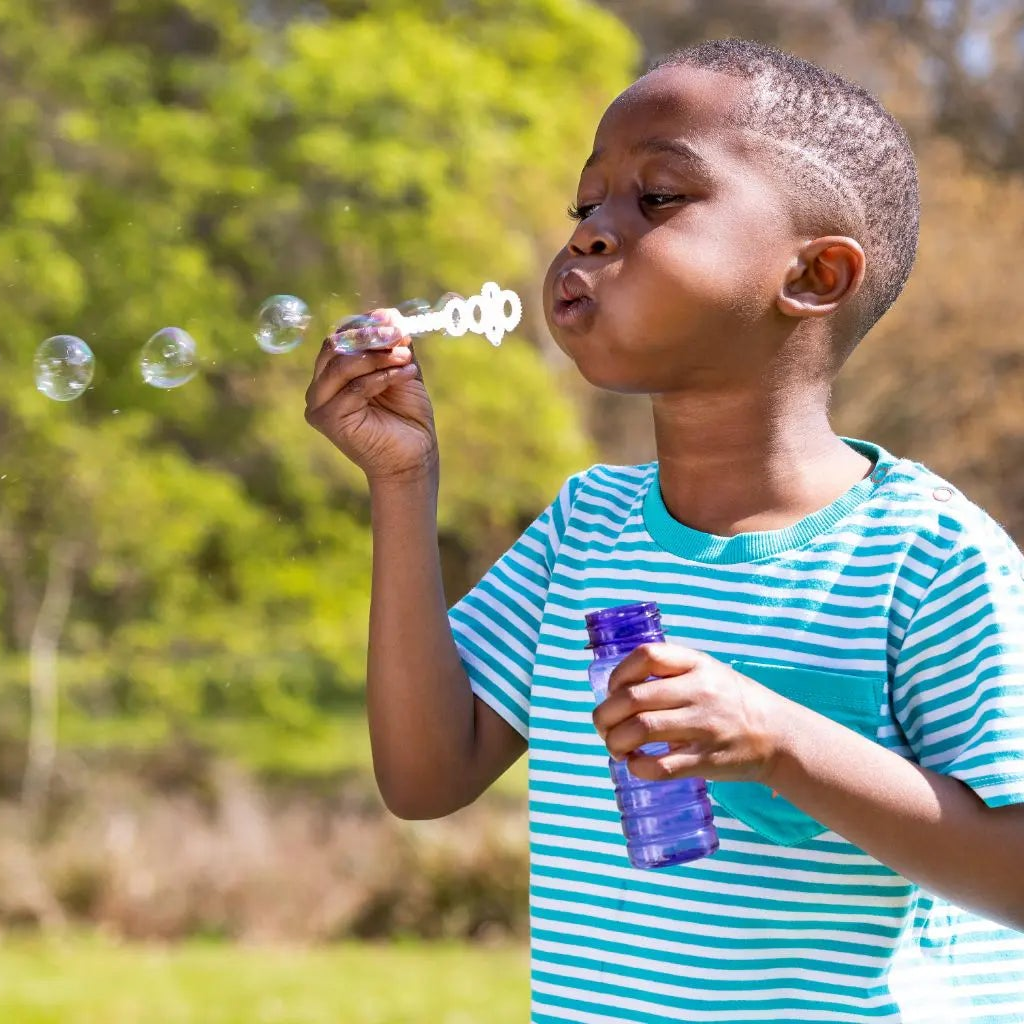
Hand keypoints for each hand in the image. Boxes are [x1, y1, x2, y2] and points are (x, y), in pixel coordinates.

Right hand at [305, 308, 438, 481]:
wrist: (414, 458)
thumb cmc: (407, 417)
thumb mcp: (403, 370)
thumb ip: (395, 344)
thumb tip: (391, 314)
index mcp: (333, 373)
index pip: (340, 336)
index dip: (366, 324)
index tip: (395, 320)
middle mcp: (320, 386)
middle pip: (334, 345)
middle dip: (370, 336)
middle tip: (399, 334)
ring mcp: (320, 404)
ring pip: (341, 364)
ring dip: (378, 356)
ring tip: (406, 358)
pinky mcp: (327, 420)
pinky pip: (354, 388)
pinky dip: (382, 377)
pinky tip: (405, 374)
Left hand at [592, 643, 785, 784]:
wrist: (778, 735)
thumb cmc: (731, 700)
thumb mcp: (707, 671)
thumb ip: (669, 671)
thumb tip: (616, 689)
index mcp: (697, 663)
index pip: (645, 656)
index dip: (618, 674)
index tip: (612, 691)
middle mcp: (699, 691)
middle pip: (632, 698)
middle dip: (605, 715)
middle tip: (603, 727)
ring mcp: (703, 726)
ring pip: (640, 730)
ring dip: (615, 742)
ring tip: (615, 747)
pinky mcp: (706, 760)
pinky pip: (660, 766)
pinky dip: (637, 767)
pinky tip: (634, 765)